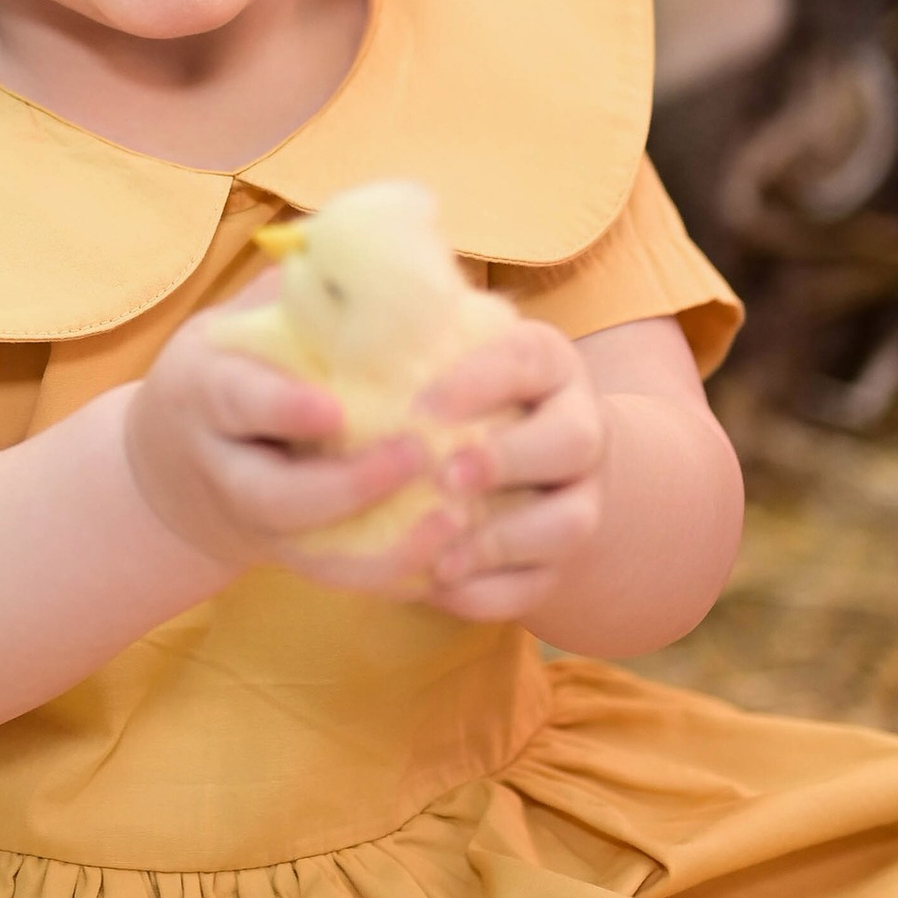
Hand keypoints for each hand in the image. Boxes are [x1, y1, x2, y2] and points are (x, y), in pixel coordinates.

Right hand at [122, 303, 431, 580]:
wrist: (175, 470)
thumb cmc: (234, 368)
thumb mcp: (244, 318)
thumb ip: (312, 282)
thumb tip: (407, 214)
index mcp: (207, 394)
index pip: (237, 402)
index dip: (282, 408)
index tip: (335, 408)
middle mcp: (225, 470)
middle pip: (275, 498)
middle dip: (346, 486)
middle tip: (416, 454)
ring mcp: (259, 528)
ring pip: (313, 556)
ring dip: (384, 548)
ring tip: (452, 520)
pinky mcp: (295, 562)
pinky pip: (344, 582)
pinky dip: (397, 577)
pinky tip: (453, 555)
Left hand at [409, 318, 607, 621]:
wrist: (524, 467)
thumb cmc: (457, 397)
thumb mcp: (443, 355)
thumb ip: (404, 339)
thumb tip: (318, 304)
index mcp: (547, 364)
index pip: (528, 358)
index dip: (480, 381)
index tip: (422, 403)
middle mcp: (578, 427)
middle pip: (575, 441)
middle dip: (507, 460)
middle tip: (444, 476)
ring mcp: (579, 497)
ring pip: (571, 522)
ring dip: (503, 539)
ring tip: (441, 553)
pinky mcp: (562, 560)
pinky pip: (540, 585)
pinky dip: (489, 592)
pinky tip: (437, 586)